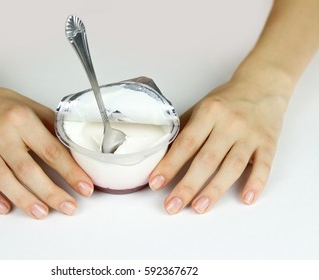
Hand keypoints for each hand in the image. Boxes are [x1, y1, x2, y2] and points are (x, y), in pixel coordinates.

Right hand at [0, 82, 93, 218]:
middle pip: (28, 170)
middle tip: (69, 207)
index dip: (71, 172)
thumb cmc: (3, 104)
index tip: (86, 187)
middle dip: (51, 193)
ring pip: (3, 179)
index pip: (51, 150)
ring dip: (24, 199)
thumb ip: (54, 128)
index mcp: (22, 119)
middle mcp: (2, 134)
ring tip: (42, 213)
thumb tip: (77, 151)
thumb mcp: (33, 108)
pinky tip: (5, 208)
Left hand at [149, 78, 290, 213]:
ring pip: (232, 167)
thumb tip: (162, 153)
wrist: (263, 85)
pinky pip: (264, 166)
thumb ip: (184, 128)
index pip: (186, 143)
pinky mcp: (269, 143)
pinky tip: (245, 199)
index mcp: (209, 112)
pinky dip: (256, 183)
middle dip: (187, 186)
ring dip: (214, 190)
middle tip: (172, 206)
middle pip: (206, 160)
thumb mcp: (202, 107)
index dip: (169, 165)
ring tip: (198, 208)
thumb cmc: (227, 100)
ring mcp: (251, 134)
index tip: (155, 182)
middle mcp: (230, 123)